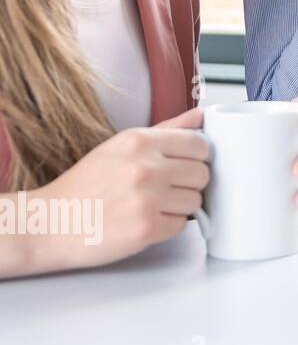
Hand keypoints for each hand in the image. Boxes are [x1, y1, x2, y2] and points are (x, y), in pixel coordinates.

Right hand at [35, 106, 210, 268]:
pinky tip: (144, 222)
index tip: (182, 165)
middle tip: (163, 190)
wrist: (48, 223)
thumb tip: (201, 115)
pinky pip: (182, 225)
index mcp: (140, 141)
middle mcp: (146, 167)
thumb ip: (166, 130)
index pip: (200, 144)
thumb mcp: (120, 146)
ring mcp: (147, 198)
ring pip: (196, 201)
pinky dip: (167, 227)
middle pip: (202, 174)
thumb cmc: (84, 186)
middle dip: (188, 184)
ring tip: (150, 206)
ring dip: (179, 207)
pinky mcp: (147, 228)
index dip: (196, 158)